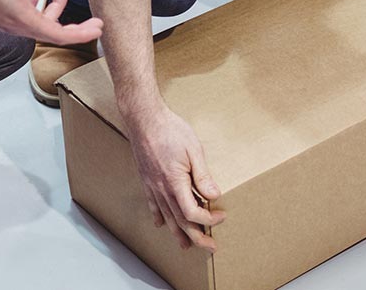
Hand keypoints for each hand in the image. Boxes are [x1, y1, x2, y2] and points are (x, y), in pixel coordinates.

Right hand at [0, 0, 101, 44]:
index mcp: (24, 20)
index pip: (60, 34)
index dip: (82, 33)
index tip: (99, 28)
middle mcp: (19, 25)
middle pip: (54, 28)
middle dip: (74, 21)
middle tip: (92, 17)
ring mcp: (12, 21)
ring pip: (42, 18)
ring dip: (54, 3)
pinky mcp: (6, 15)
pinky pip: (30, 11)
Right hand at [129, 105, 225, 251]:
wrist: (144, 119)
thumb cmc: (170, 130)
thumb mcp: (193, 150)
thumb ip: (203, 175)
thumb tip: (214, 195)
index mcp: (175, 183)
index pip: (192, 213)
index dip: (209, 219)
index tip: (221, 216)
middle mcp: (162, 190)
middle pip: (180, 222)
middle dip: (197, 237)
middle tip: (210, 246)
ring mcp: (152, 187)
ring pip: (166, 218)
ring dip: (178, 234)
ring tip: (187, 245)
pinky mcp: (147, 181)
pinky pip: (153, 206)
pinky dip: (158, 217)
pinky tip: (162, 225)